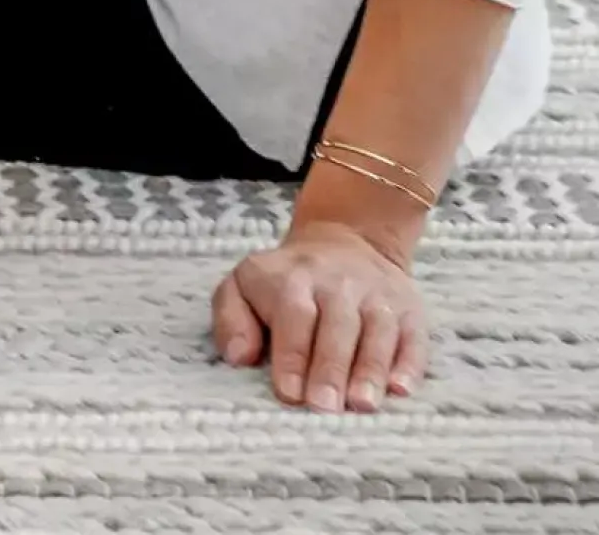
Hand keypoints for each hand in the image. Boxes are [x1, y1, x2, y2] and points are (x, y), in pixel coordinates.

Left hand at [212, 220, 427, 412]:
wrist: (345, 239)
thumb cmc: (283, 282)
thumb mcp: (243, 284)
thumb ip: (231, 317)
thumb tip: (238, 357)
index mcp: (292, 279)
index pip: (293, 315)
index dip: (292, 354)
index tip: (289, 393)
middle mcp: (338, 284)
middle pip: (336, 325)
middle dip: (329, 368)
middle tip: (324, 406)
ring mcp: (377, 295)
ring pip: (377, 331)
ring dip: (370, 369)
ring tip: (361, 405)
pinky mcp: (409, 310)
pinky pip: (413, 338)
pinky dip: (409, 364)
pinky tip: (400, 390)